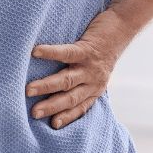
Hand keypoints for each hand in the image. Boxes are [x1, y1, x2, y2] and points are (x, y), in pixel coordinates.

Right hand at [27, 10, 133, 129]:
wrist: (123, 27)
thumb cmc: (104, 49)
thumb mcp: (97, 70)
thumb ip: (82, 80)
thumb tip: (55, 89)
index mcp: (94, 88)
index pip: (80, 107)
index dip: (66, 117)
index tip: (52, 125)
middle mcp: (94, 81)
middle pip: (70, 98)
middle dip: (51, 106)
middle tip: (33, 113)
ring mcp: (90, 66)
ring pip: (67, 80)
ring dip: (47, 86)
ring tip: (28, 90)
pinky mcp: (87, 49)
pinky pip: (67, 53)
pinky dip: (50, 53)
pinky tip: (35, 52)